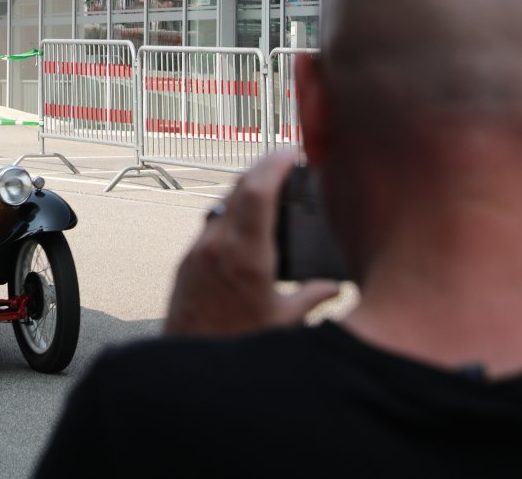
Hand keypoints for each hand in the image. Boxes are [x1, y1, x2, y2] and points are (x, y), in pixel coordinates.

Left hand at [163, 149, 339, 336]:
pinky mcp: (185, 264)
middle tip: (285, 160)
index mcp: (245, 255)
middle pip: (237, 189)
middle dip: (261, 170)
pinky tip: (246, 224)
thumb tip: (335, 286)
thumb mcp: (285, 324)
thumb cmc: (239, 346)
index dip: (273, 163)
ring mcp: (196, 252)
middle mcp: (215, 246)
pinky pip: (209, 227)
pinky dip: (230, 216)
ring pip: (221, 207)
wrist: (191, 371)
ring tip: (270, 187)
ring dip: (244, 192)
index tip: (290, 150)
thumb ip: (313, 298)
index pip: (256, 191)